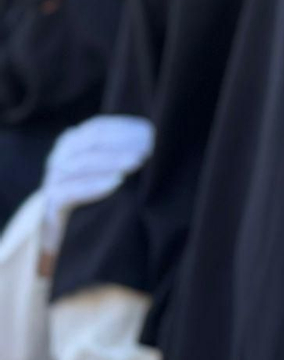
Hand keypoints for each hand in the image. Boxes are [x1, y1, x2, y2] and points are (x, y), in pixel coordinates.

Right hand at [41, 115, 154, 255]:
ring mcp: (54, 179)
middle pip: (90, 143)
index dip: (123, 128)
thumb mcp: (107, 171)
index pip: (97, 128)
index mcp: (73, 143)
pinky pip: (70, 192)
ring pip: (81, 164)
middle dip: (121, 143)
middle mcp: (60, 158)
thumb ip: (121, 153)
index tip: (150, 130)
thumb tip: (155, 141)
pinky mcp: (52, 203)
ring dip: (111, 162)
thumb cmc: (96, 197)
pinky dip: (94, 186)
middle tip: (149, 147)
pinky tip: (116, 183)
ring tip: (137, 163)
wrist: (64, 232)